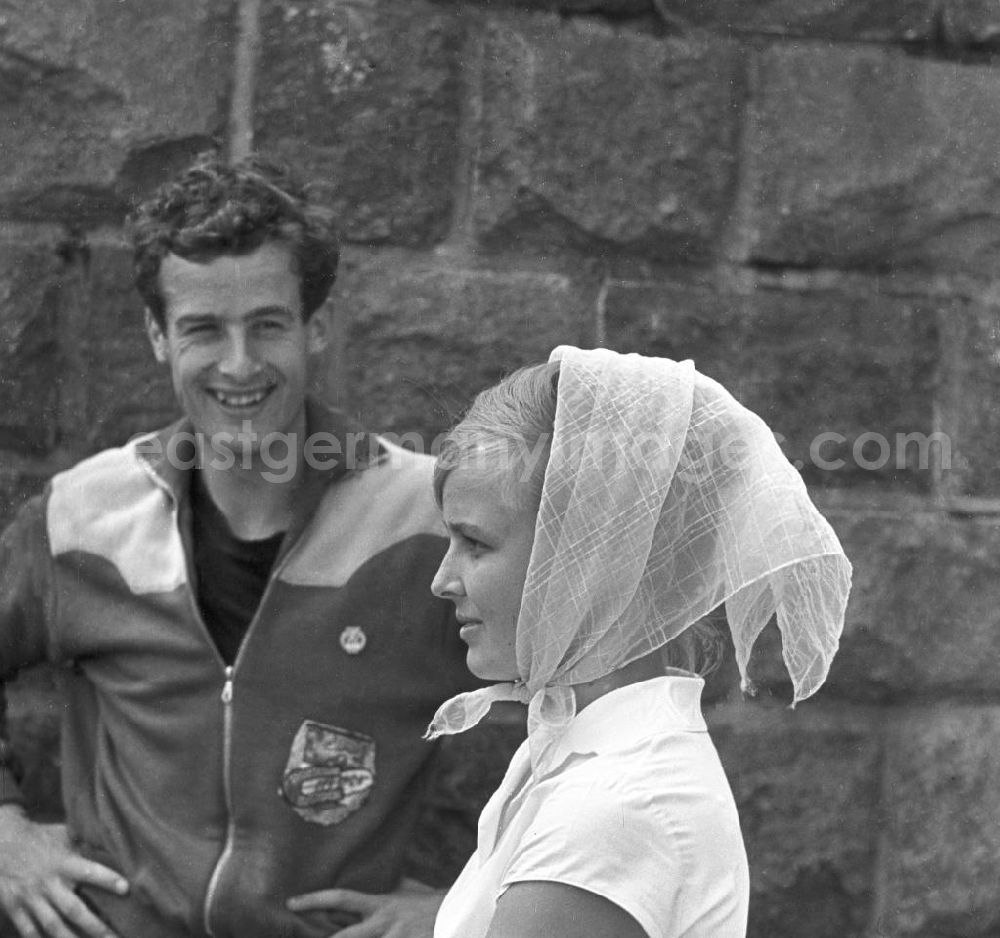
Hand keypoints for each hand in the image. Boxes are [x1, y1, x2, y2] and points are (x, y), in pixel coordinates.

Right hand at [0, 806, 128, 937]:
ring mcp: (31, 899)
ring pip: (53, 925)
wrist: (4, 844)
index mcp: (63, 862)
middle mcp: (48, 883)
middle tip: (114, 936)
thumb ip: (87, 842)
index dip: (107, 879)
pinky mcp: (16, 909)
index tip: (126, 888)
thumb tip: (116, 840)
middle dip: (94, 925)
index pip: (89, 871)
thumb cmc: (42, 837)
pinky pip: (29, 931)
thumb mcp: (65, 834)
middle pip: (73, 909)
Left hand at [287, 878, 443, 937]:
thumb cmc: (430, 903)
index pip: (341, 898)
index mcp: (380, 904)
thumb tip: (360, 889)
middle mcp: (384, 923)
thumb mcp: (405, 891)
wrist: (460, 914)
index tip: (291, 902)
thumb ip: (384, 892)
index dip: (314, 900)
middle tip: (300, 936)